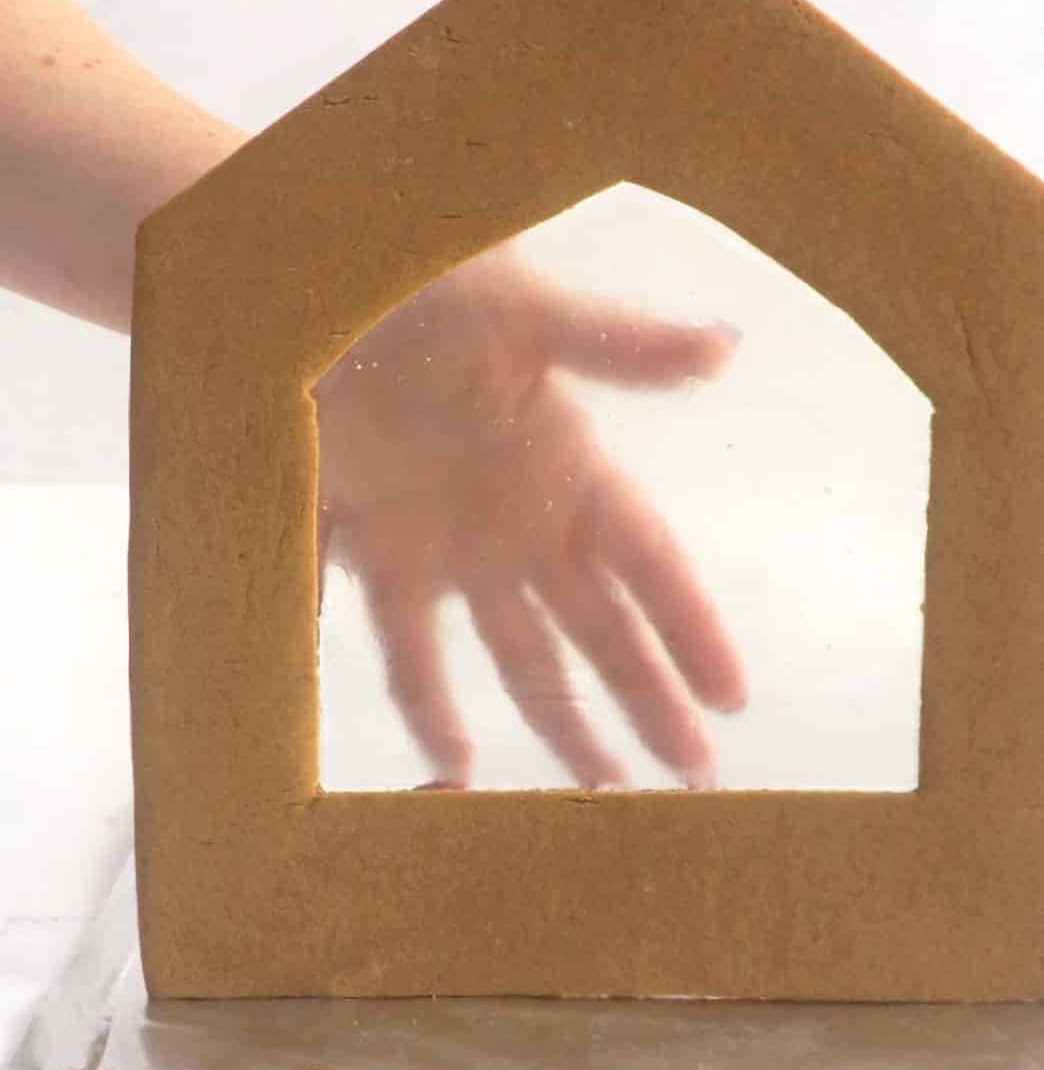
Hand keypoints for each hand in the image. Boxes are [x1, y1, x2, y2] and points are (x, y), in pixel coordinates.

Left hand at [315, 244, 747, 788]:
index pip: (649, 561)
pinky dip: (431, 710)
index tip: (732, 696)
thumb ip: (615, 344)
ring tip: (603, 792)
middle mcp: (518, 516)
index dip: (691, 627)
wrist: (286, 283)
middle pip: (599, 627)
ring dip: (562, 721)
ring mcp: (448, 545)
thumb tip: (724, 344)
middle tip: (694, 775)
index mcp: (567, 458)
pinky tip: (459, 767)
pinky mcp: (372, 556)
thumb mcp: (519, 306)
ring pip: (520, 657)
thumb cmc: (413, 277)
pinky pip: (408, 651)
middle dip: (649, 699)